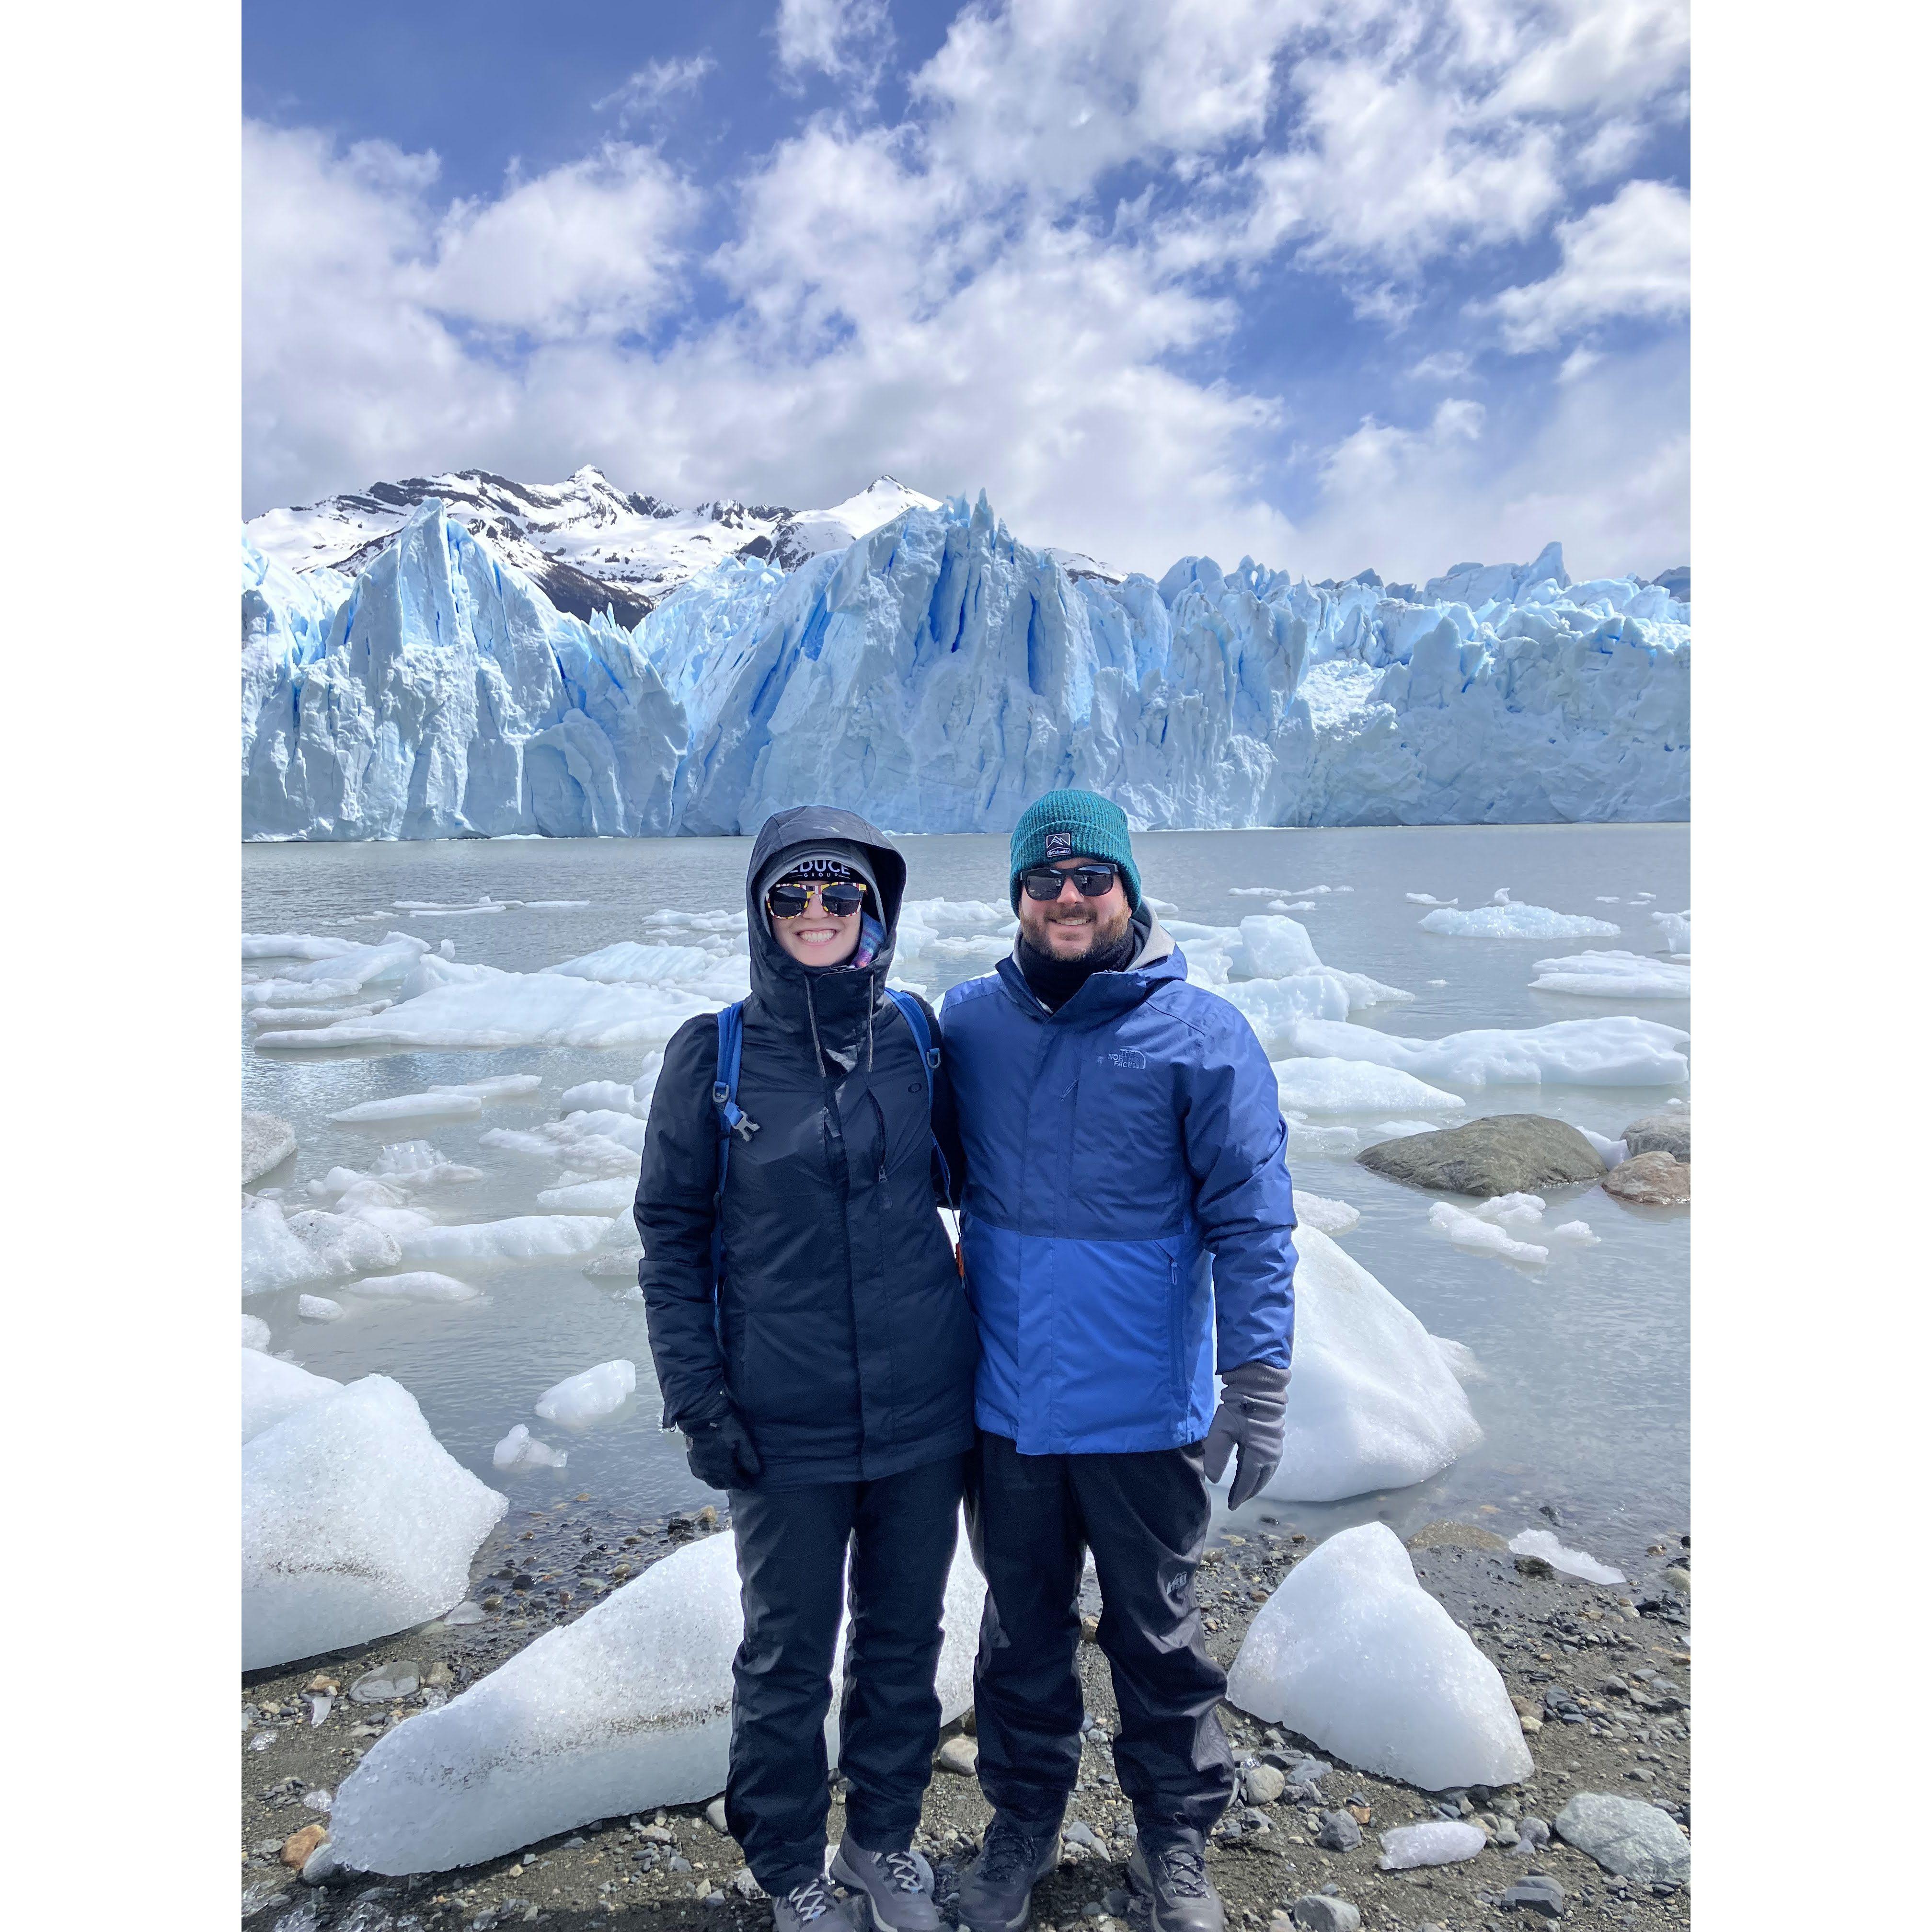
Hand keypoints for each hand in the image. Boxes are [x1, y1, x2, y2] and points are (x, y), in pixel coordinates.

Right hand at [682, 1406, 762, 1490]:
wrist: (700, 1412)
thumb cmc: (724, 1423)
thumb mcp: (741, 1436)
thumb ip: (748, 1456)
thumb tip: (755, 1472)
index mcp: (721, 1467)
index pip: (734, 1482)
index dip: (743, 1484)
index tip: (750, 1483)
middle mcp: (708, 1472)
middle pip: (722, 1484)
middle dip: (732, 1484)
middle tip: (740, 1479)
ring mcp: (697, 1467)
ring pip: (711, 1481)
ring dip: (721, 1481)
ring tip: (729, 1474)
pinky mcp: (691, 1460)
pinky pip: (702, 1475)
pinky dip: (710, 1475)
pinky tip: (715, 1469)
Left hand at [1202, 1361, 1289, 1508]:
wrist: (1260, 1387)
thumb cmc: (1239, 1408)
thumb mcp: (1222, 1430)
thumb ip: (1217, 1455)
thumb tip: (1213, 1479)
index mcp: (1258, 1455)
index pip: (1247, 1482)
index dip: (1238, 1495)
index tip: (1230, 1505)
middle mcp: (1270, 1456)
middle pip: (1259, 1481)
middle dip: (1248, 1492)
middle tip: (1237, 1500)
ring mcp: (1276, 1448)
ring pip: (1267, 1474)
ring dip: (1256, 1483)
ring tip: (1244, 1490)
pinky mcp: (1276, 1441)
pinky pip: (1270, 1465)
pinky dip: (1262, 1473)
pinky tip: (1254, 1472)